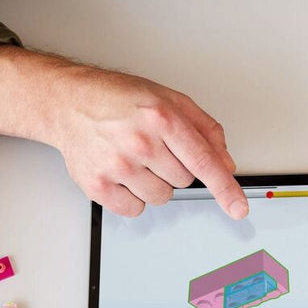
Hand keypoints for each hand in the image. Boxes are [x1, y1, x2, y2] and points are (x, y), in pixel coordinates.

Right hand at [0, 45, 246, 218]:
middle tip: (154, 147)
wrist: (69, 102)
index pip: (204, 161)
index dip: (225, 189)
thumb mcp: (171, 100)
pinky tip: (122, 172)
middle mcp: (140, 142)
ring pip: (162, 197)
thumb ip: (205, 130)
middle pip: (184, 181)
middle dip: (175, 167)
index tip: (238, 208)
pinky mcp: (97, 185)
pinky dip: (132, 196)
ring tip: (135, 158)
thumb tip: (225, 163)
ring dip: (155, 183)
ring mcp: (117, 165)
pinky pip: (134, 209)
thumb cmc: (121, 99)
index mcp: (163, 118)